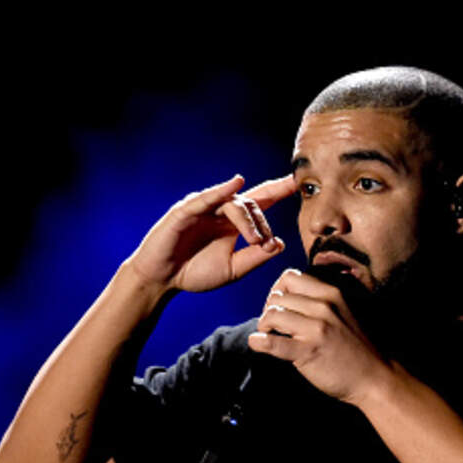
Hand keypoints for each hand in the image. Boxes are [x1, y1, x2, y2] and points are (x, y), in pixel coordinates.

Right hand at [126, 174, 296, 292]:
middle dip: (263, 223)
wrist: (162, 280)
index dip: (279, 190)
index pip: (261, 202)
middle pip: (252, 204)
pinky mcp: (186, 211)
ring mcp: (203, 208)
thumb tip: (279, 243)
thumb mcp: (233, 269)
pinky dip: (221, 190)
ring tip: (254, 241)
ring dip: (249, 221)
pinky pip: (207, 198)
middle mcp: (220, 210)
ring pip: (235, 204)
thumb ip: (256, 257)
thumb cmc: (195, 272)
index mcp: (234, 222)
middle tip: (264, 244)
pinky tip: (236, 184)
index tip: (299, 182)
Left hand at [248, 269, 392, 403]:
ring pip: (272, 314)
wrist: (373, 377)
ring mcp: (316, 328)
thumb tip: (285, 295)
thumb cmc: (355, 347)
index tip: (279, 305)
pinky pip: (272, 342)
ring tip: (269, 335)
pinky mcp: (308, 351)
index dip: (278, 290)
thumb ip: (319, 301)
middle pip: (277, 296)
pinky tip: (258, 344)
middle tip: (272, 324)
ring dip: (264, 325)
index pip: (290, 277)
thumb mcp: (342, 312)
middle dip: (268, 309)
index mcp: (331, 293)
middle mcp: (324, 306)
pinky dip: (259, 342)